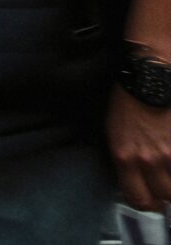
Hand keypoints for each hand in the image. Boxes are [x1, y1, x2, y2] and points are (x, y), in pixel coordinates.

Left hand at [112, 88, 170, 210]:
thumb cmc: (128, 101)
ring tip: (169, 171)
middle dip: (165, 195)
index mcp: (124, 157)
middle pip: (164, 196)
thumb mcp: (115, 132)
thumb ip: (125, 158)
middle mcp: (147, 159)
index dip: (146, 203)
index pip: (137, 198)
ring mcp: (170, 152)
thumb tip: (135, 179)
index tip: (151, 200)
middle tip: (166, 188)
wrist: (149, 76)